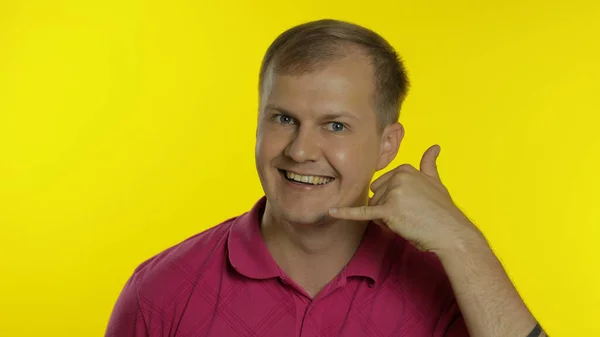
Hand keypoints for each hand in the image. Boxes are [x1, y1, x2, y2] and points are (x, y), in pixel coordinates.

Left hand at [329, 145, 481, 252]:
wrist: (451, 233)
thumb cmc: (443, 211)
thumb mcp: (436, 182)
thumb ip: (429, 164)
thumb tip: (434, 146)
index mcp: (404, 168)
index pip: (382, 185)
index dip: (393, 200)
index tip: (412, 206)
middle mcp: (397, 176)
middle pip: (376, 196)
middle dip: (387, 209)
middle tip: (410, 215)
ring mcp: (392, 192)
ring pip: (374, 209)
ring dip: (386, 219)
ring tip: (408, 221)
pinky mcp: (388, 210)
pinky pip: (364, 212)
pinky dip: (346, 213)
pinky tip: (332, 211)